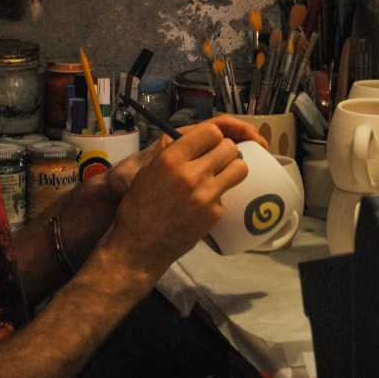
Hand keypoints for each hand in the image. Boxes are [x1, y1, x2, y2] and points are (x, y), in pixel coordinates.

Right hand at [102, 115, 266, 200]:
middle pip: (230, 147)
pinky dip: (218, 196)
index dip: (212, 137)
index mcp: (172, 159)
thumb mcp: (149, 170)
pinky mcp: (215, 214)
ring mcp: (206, 195)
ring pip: (240, 168)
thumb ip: (175, 152)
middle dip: (225, 151)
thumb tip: (199, 142)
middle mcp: (192, 174)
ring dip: (232, 168)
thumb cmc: (138, 206)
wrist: (139, 247)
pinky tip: (203, 204)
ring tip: (220, 175)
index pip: (212, 131)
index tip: (208, 144)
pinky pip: (227, 194)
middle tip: (216, 160)